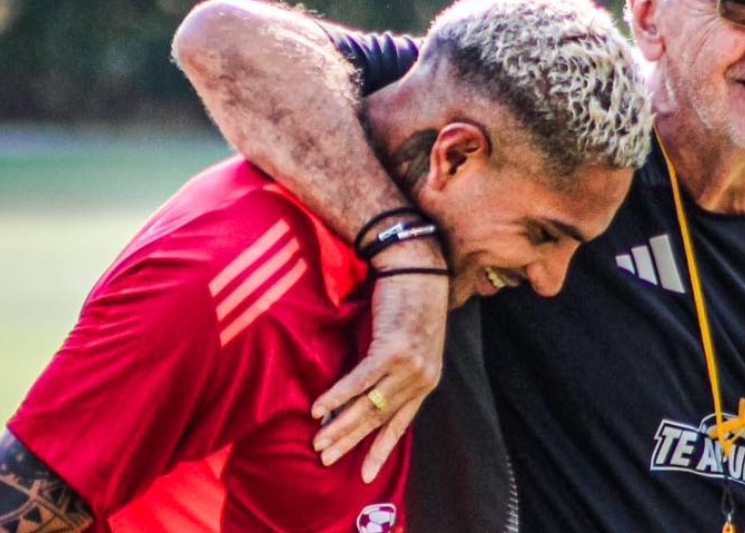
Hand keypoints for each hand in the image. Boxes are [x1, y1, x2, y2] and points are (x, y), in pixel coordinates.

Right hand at [311, 262, 449, 481]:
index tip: (366, 476)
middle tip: (326, 459)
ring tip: (318, 441)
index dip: (381, 449)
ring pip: (369, 405)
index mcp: (426, 381)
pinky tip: (319, 409)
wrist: (418, 268)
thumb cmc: (411, 300)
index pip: (401, 424)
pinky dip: (337, 397)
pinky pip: (360, 381)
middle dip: (351, 442)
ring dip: (340, 425)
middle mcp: (420, 378)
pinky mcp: (393, 350)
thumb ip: (393, 368)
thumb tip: (366, 388)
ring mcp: (409, 366)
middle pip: (380, 419)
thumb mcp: (410, 342)